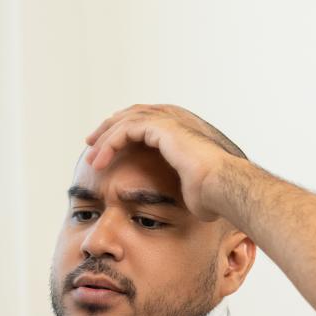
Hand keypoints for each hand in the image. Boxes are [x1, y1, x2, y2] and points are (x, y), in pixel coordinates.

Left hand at [84, 104, 246, 220]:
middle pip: (133, 114)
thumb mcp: (192, 190)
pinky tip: (98, 163)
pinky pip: (126, 129)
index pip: (146, 123)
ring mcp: (172, 120)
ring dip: (105, 139)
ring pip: (126, 121)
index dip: (123, 133)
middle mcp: (178, 119)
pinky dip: (109, 144)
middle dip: (109, 128)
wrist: (224, 188)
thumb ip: (183, 187)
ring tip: (90, 158)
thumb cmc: (213, 195)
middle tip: (90, 145)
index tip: (107, 151)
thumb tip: (187, 201)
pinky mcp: (164, 126)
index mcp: (184, 131)